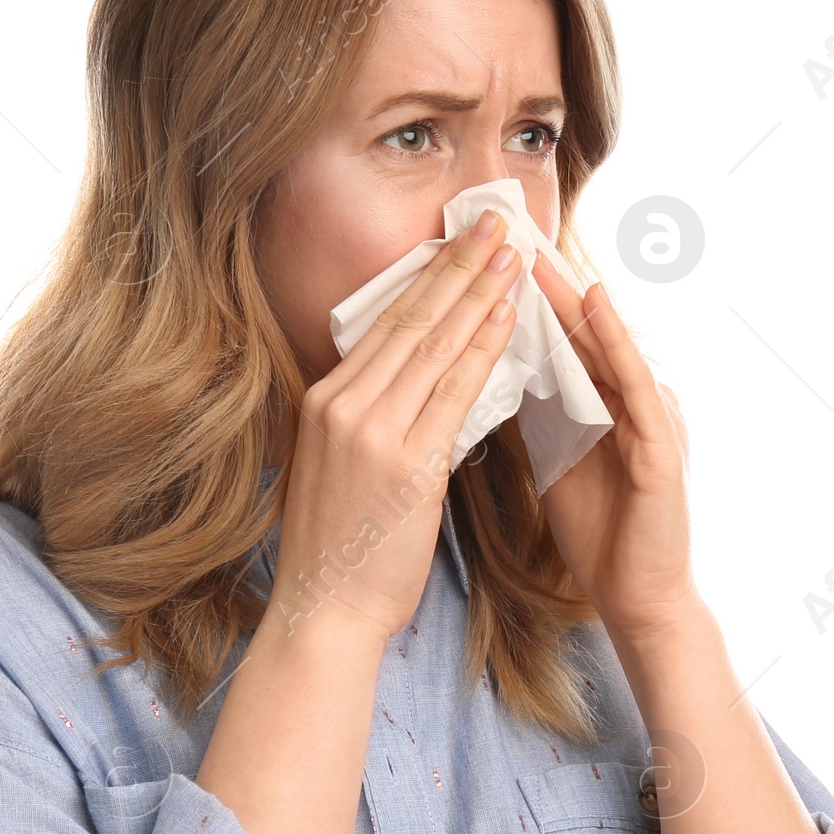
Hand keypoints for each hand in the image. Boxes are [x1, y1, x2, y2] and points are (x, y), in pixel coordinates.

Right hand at [271, 210, 519, 645]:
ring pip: (435, 347)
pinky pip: (453, 393)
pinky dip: (483, 349)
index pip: (383, 326)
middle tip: (494, 223)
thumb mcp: (332, 468)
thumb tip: (396, 386)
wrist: (323, 610)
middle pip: (410, 321)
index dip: (426, 279)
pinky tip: (507, 317)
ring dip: (478, 294)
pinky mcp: (405, 465)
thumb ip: (361, 422)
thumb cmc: (335, 548)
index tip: (456, 243)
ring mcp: (371, 433)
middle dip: (456, 266)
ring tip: (511, 254)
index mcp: (322, 403)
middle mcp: (341, 406)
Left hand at [529, 255, 697, 643]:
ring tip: (549, 253)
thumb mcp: (557, 458)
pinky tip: (597, 309)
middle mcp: (636, 400)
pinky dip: (619, 343)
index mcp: (609, 405)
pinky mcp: (663, 446)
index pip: (569, 339)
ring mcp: (654, 418)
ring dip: (581, 297)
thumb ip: (540, 413)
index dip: (535, 299)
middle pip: (590, 330)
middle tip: (516, 233)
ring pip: (615, 344)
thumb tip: (498, 372)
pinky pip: (638, 383)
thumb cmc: (599, 532)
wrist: (636, 597)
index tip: (497, 258)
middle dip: (554, 283)